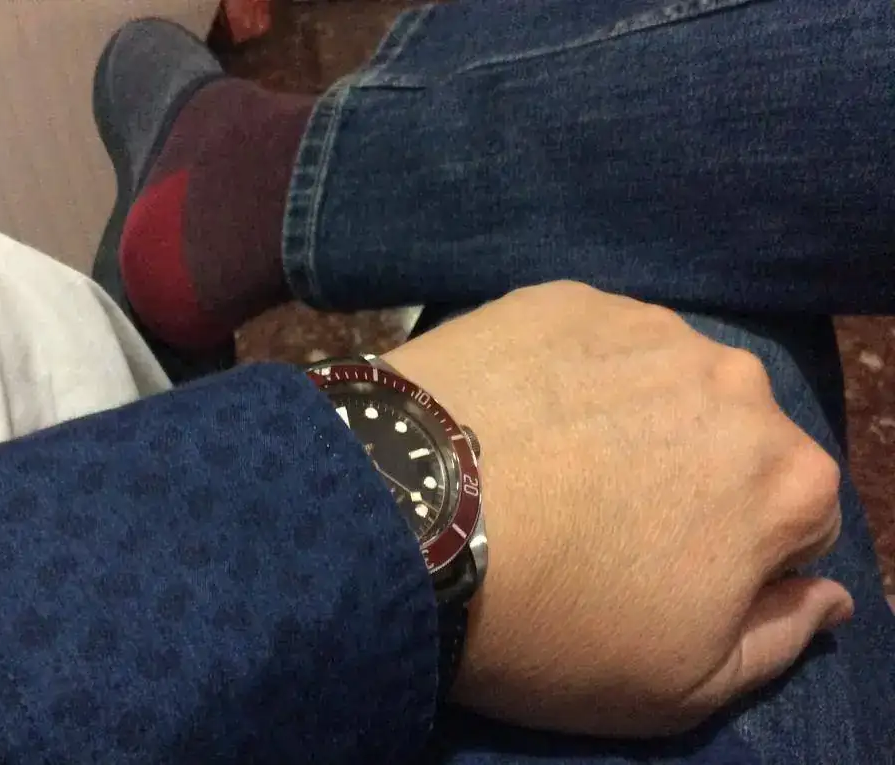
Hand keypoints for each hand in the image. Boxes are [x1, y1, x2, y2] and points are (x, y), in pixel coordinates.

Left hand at [382, 282, 849, 736]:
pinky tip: (509, 416)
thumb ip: (779, 639)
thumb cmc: (551, 619)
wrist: (404, 519)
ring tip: (545, 466)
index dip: (733, 557)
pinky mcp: (562, 295)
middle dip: (686, 479)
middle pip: (728, 441)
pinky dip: (563, 376)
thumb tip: (825, 592)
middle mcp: (735, 381)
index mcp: (787, 476)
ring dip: (627, 419)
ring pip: (659, 385)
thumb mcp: (681, 686)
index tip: (660, 574)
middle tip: (595, 522)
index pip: (797, 521)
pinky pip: (585, 344)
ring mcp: (644, 326)